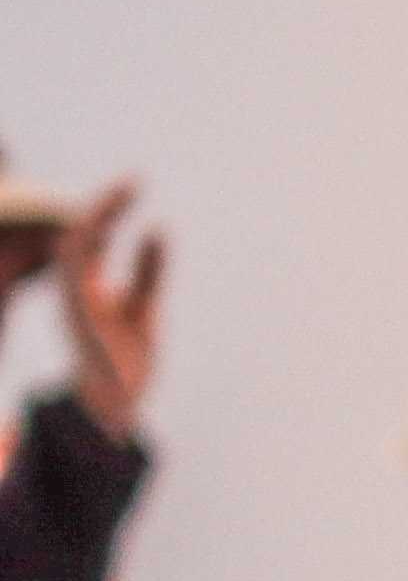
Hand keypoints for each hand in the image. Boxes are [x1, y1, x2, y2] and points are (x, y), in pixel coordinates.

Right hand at [46, 184, 158, 439]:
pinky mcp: (78, 313)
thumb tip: (159, 227)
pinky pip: (75, 271)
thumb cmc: (128, 357)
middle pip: (80, 233)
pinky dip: (92, 248)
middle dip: (105, 204)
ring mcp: (73, 299)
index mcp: (88, 284)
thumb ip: (149, 269)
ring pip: (75, 247)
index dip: (110, 207)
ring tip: (124, 192)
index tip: (136, 180)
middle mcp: (75, 287)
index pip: (94, 235)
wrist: (118, 402)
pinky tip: (113, 228)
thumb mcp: (144, 304)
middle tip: (135, 178)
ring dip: (99, 218)